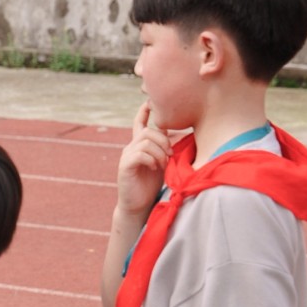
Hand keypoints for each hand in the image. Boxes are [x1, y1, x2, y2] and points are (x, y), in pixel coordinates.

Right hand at [116, 101, 171, 216]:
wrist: (138, 204)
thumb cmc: (152, 184)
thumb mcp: (163, 163)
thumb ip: (167, 149)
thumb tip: (182, 135)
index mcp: (140, 145)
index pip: (140, 124)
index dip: (143, 112)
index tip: (148, 102)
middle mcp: (131, 147)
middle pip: (148, 131)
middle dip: (163, 140)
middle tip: (170, 153)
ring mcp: (126, 156)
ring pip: (146, 142)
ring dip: (159, 152)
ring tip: (163, 164)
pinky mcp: (124, 166)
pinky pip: (140, 154)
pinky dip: (151, 159)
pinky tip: (154, 167)